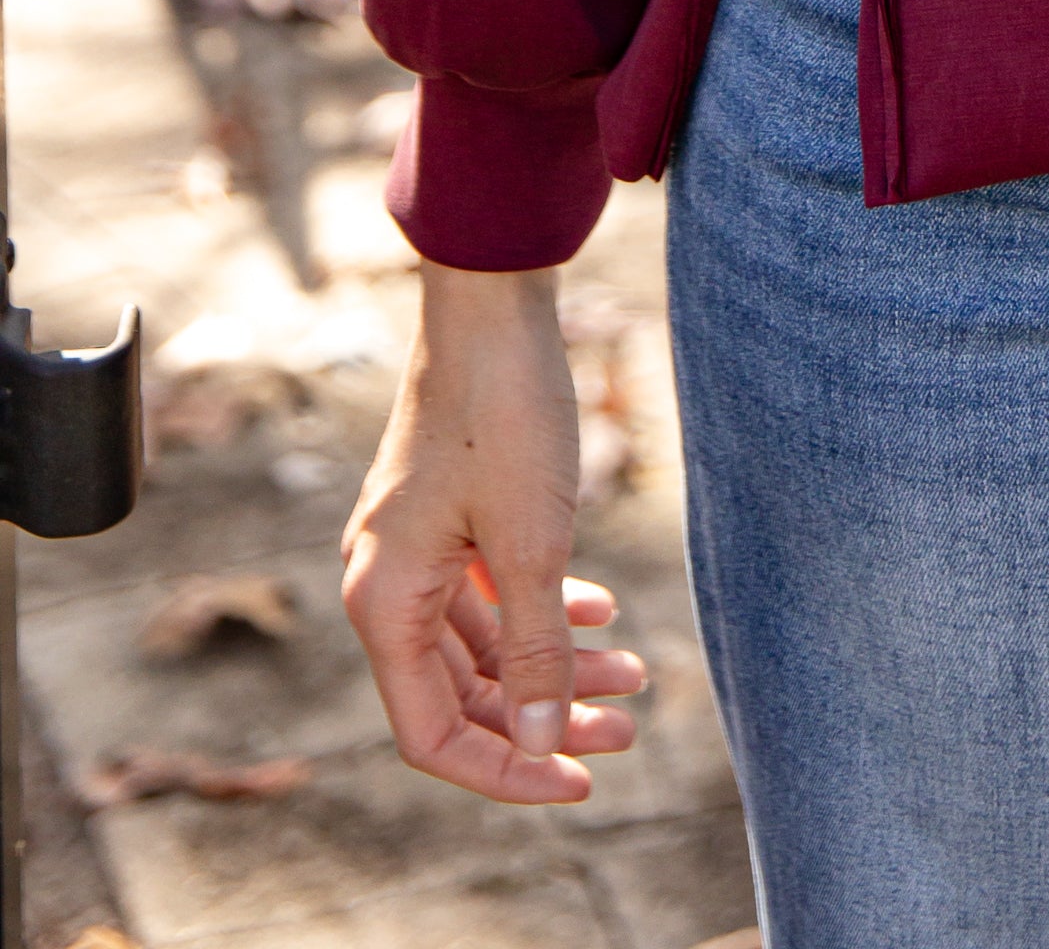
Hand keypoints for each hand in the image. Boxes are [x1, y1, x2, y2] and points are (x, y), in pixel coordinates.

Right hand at [342, 262, 645, 802]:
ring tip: (636, 674)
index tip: (580, 779)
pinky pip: (491, 592)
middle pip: (463, 692)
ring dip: (554, 661)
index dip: (504, 769)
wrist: (494, 297)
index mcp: (383, 603)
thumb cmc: (505, 410)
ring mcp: (415, 549)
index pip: (432, 733)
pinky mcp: (448, 516)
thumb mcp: (533, 540)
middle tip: (629, 726)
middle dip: (545, 715)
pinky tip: (601, 609)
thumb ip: (536, 647)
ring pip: (485, 642)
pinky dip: (544, 609)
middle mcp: (385, 584)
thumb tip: (540, 740)